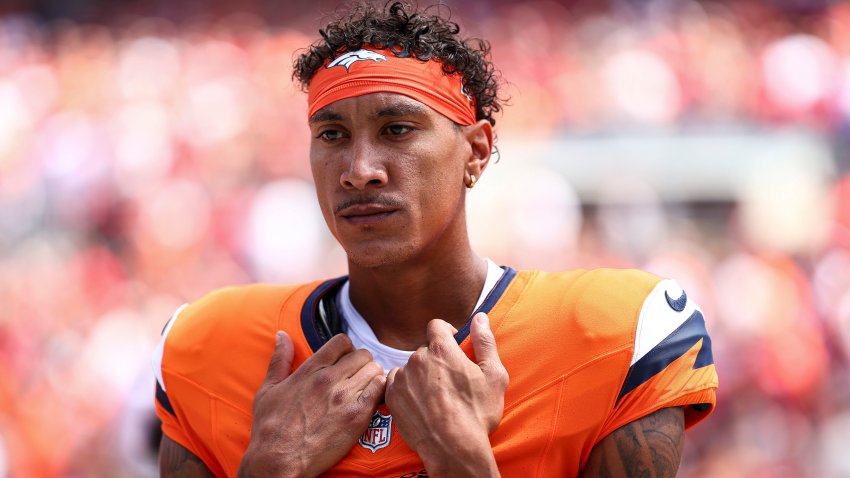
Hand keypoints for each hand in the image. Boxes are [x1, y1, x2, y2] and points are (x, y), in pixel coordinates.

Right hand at [238, 332, 385, 477]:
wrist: (278, 461)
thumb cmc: (269, 428)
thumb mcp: (268, 389)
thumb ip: (279, 359)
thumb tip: (282, 335)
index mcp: (310, 370)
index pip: (342, 342)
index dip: (347, 349)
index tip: (345, 361)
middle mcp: (329, 379)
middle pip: (362, 354)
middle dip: (362, 363)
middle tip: (357, 378)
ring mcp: (344, 396)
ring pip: (374, 369)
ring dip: (372, 377)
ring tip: (365, 389)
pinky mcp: (357, 416)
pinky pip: (380, 389)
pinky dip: (380, 391)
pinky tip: (371, 400)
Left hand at [385, 313, 507, 477]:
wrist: (452, 447)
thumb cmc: (477, 413)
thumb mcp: (494, 376)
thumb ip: (485, 342)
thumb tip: (480, 317)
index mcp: (442, 349)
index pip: (436, 325)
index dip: (446, 334)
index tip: (453, 348)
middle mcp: (418, 358)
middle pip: (425, 349)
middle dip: (436, 360)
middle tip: (449, 381)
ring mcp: (402, 377)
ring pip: (410, 367)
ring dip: (420, 375)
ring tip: (435, 397)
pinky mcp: (392, 396)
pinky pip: (396, 383)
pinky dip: (406, 389)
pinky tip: (420, 403)